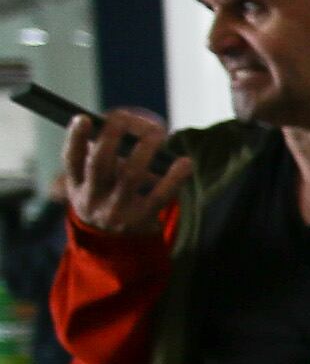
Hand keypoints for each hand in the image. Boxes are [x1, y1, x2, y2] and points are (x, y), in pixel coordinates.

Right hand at [61, 112, 189, 241]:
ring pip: (130, 177)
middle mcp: (93, 199)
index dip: (75, 139)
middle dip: (110, 139)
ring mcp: (117, 210)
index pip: (71, 160)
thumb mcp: (90, 184)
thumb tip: (121, 123)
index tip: (83, 118)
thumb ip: (97, 157)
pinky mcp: (142, 220)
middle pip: (99, 165)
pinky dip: (173, 178)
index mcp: (77, 185)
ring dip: (144, 151)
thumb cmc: (106, 199)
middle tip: (122, 118)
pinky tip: (185, 162)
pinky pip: (160, 196)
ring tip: (157, 132)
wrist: (114, 245)